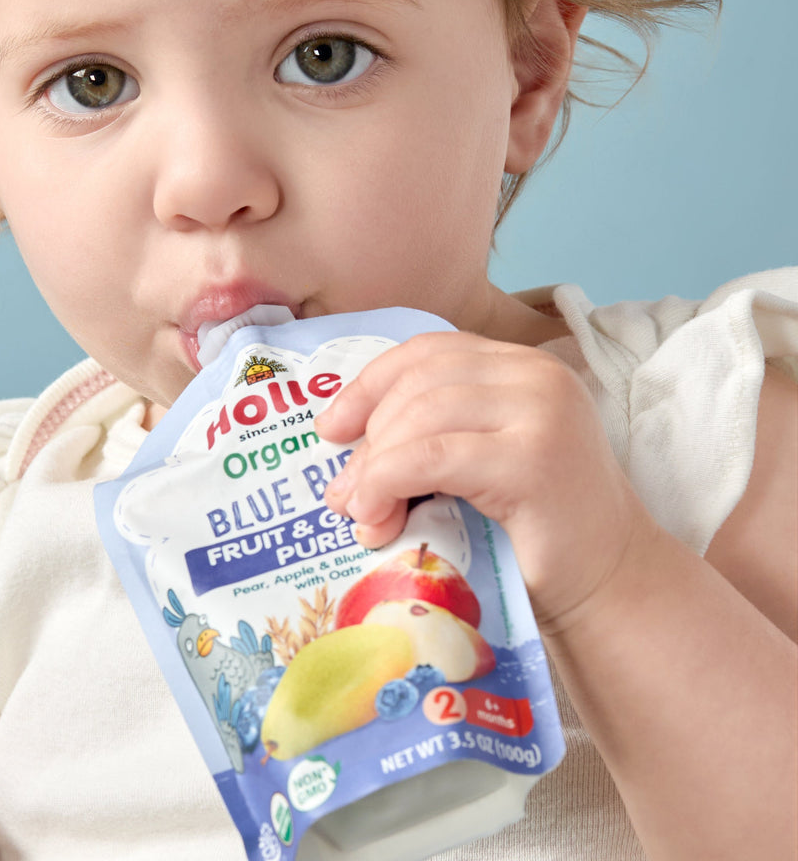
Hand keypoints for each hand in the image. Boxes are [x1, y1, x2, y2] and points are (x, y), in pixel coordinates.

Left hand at [317, 331, 653, 630]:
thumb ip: (427, 435)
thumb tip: (337, 438)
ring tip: (362, 516)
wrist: (611, 591)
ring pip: (419, 417)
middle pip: (418, 383)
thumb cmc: (534, 534)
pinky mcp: (533, 460)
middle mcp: (537, 376)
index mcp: (522, 367)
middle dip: (368, 438)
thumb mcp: (474, 464)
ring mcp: (541, 412)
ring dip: (374, 468)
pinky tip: (378, 517)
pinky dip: (389, 483)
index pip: (429, 352)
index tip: (331, 428)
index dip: (370, 384)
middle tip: (343, 495)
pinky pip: (431, 458)